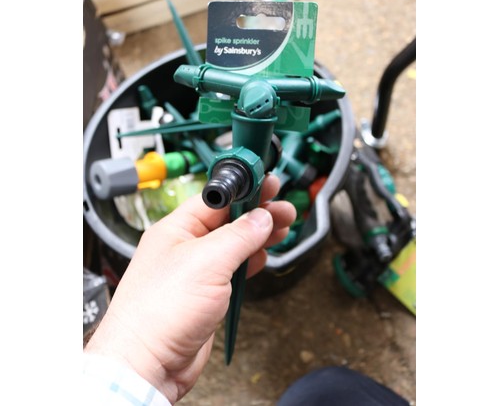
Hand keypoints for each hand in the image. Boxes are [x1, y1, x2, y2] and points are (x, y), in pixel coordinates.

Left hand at [84, 174, 295, 402]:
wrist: (148, 362)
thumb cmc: (158, 311)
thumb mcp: (207, 262)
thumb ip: (238, 236)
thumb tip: (261, 218)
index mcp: (177, 228)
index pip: (215, 198)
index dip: (243, 189)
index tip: (266, 184)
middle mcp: (186, 246)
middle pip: (228, 219)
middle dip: (257, 212)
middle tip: (282, 208)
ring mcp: (196, 270)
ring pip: (234, 243)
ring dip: (259, 235)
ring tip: (282, 227)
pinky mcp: (206, 292)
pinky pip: (233, 268)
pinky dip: (250, 260)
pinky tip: (263, 255)